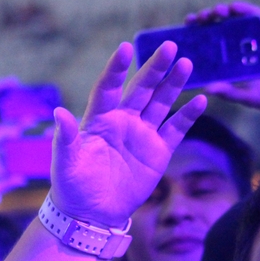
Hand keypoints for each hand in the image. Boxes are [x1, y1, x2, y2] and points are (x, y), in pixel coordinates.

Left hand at [50, 41, 205, 227]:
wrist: (92, 214)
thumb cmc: (72, 187)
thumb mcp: (65, 163)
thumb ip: (66, 138)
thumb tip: (59, 113)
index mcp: (98, 120)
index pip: (107, 88)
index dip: (116, 70)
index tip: (125, 49)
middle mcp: (122, 121)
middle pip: (140, 89)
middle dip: (154, 68)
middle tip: (169, 46)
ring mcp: (142, 134)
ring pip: (160, 103)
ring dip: (173, 84)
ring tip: (185, 63)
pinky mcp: (158, 151)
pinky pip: (176, 129)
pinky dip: (188, 115)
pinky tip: (200, 100)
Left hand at [185, 2, 259, 123]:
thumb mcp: (249, 97)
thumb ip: (230, 92)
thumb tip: (206, 88)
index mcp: (240, 59)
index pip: (216, 43)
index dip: (200, 36)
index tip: (184, 32)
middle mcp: (250, 45)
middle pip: (225, 28)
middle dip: (208, 21)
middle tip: (194, 20)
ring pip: (241, 19)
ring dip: (225, 13)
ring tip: (212, 12)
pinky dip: (248, 11)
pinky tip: (235, 9)